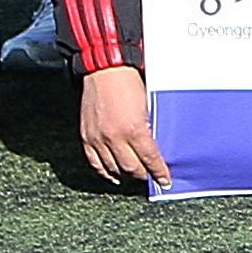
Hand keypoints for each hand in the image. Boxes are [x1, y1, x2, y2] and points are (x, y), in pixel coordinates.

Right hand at [78, 64, 166, 187]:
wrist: (105, 71)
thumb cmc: (130, 83)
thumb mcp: (148, 106)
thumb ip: (150, 127)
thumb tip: (157, 146)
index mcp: (134, 129)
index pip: (150, 159)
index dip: (159, 172)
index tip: (165, 181)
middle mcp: (115, 138)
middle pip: (131, 168)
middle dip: (144, 175)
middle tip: (152, 178)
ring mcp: (98, 139)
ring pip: (112, 168)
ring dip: (125, 175)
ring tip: (135, 176)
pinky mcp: (86, 137)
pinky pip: (94, 162)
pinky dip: (105, 172)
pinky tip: (113, 175)